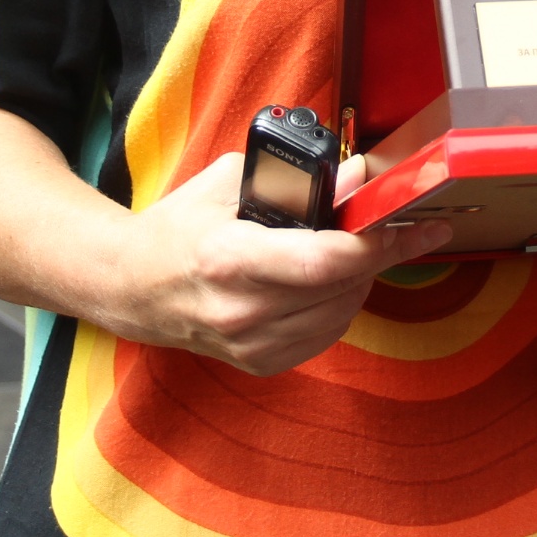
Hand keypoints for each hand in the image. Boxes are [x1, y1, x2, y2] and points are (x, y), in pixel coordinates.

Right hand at [93, 152, 452, 375]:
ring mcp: (251, 345)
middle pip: (341, 288)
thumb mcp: (228, 182)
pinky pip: (326, 334)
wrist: (132, 286)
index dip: (372, 243)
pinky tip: (329, 279)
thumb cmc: (178, 227)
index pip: (322, 262)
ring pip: (342, 314)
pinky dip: (340, 304)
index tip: (405, 224)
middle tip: (390, 225)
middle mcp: (241, 312)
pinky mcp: (260, 364)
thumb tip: (359, 173)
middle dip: (376, 253)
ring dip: (360, 278)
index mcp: (229, 260)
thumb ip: (295, 178)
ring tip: (353, 247)